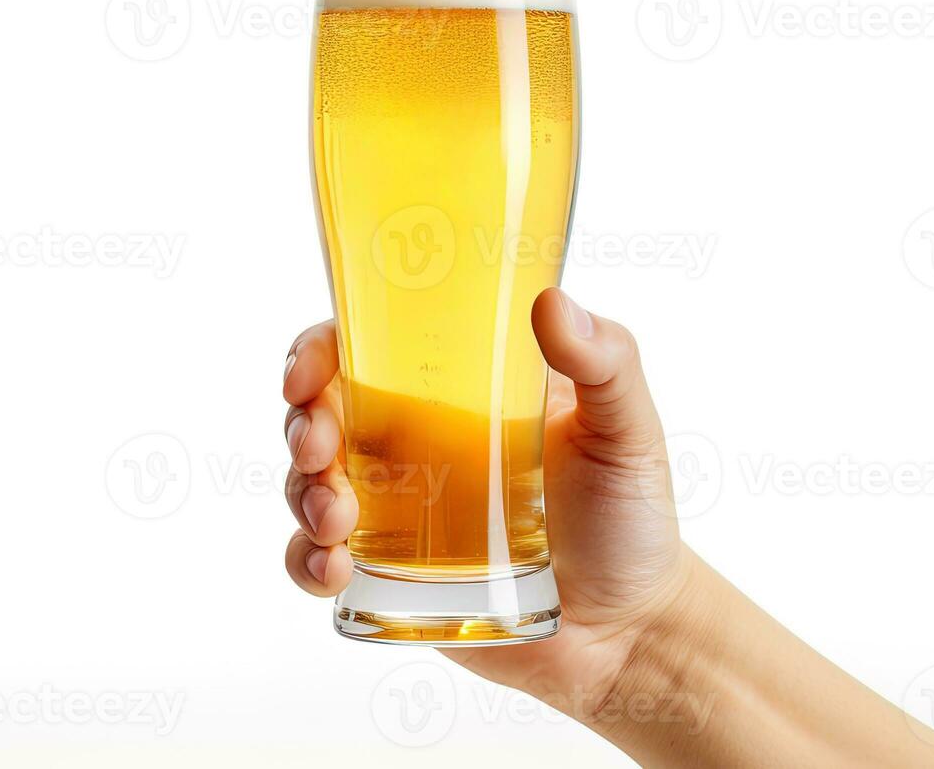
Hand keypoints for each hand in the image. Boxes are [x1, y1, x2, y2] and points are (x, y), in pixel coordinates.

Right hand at [281, 288, 692, 709]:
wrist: (631, 631)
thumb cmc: (631, 518)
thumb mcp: (627, 430)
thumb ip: (607, 362)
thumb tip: (552, 302)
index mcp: (452, 394)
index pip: (362, 349)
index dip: (316, 352)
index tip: (308, 374)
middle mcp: (410, 444)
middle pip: (318, 415)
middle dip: (301, 429)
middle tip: (320, 454)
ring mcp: (393, 510)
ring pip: (307, 485)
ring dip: (302, 495)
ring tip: (336, 522)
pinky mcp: (387, 575)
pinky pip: (317, 562)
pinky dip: (306, 562)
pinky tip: (334, 570)